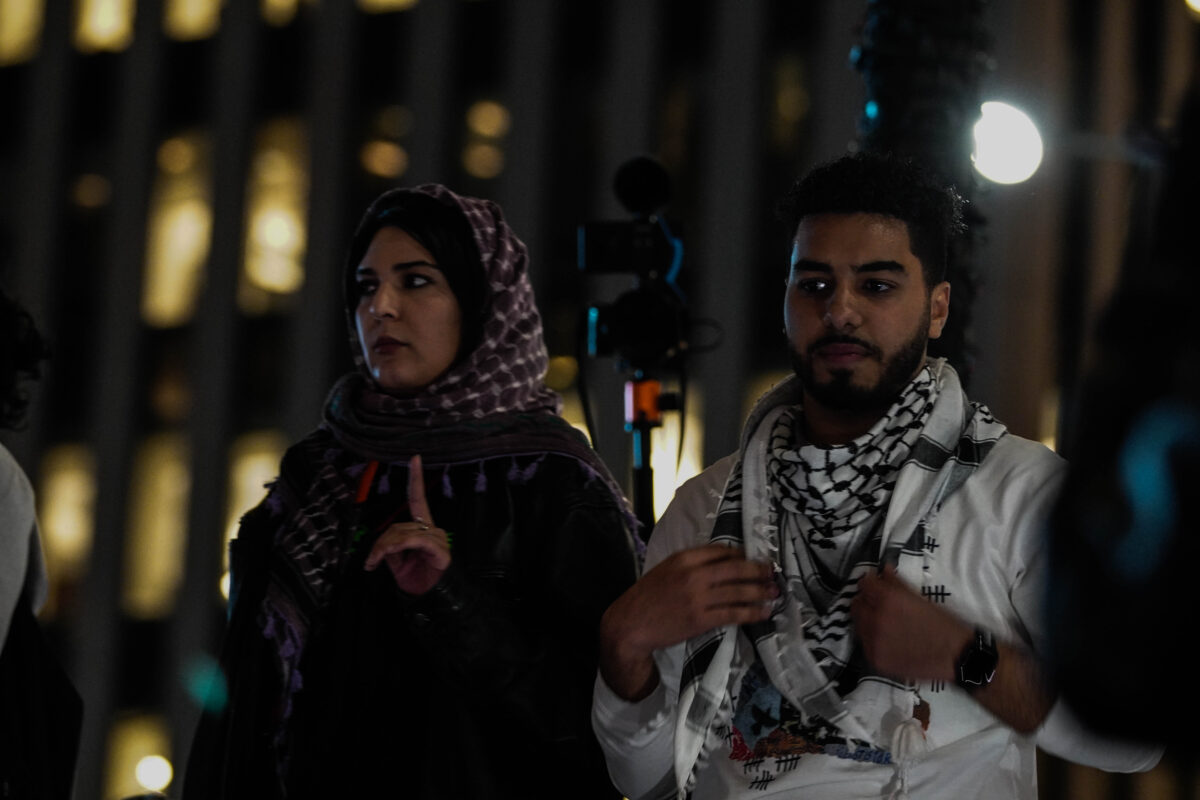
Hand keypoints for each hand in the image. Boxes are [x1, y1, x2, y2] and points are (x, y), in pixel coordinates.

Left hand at [364, 454, 450, 595]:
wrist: (432, 599)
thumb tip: (381, 543)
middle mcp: (432, 529)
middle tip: (369, 561)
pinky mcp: (440, 551)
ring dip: (382, 549)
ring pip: (401, 534)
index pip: (418, 499)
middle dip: (380, 543)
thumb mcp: (397, 561)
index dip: (416, 479)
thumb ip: (390, 546)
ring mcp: (438, 540)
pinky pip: (413, 542)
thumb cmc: (416, 579)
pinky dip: (396, 548)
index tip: (414, 458)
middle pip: (397, 526)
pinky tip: (385, 559)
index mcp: (423, 528)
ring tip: (373, 564)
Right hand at [599, 543, 777, 699]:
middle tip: (772, 572)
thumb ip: (690, 564)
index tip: (753, 558)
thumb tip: (722, 562)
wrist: (630, 624)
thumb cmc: (647, 597)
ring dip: (760, 592)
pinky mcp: (701, 619)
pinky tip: (763, 613)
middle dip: (758, 570)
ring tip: (775, 592)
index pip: (721, 551)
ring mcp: (698, 597)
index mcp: (683, 558)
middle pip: (735, 568)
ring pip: (738, 591)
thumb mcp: (666, 570)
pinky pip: (733, 613)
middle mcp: (693, 574)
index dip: (742, 555)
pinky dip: (752, 613)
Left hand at [850, 563, 971, 682]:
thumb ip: (897, 583)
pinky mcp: (875, 659)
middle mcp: (876, 619)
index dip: (869, 583)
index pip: (864, 584)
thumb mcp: (920, 598)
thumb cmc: (942, 624)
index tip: (875, 584)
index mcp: (889, 599)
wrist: (955, 656)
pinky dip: (871, 638)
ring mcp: (873, 641)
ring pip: (858, 624)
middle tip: (878, 604)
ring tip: (883, 622)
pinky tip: (886, 638)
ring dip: (866, 619)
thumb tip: (883, 570)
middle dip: (866, 601)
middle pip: (857, 604)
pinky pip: (865, 643)